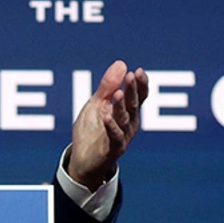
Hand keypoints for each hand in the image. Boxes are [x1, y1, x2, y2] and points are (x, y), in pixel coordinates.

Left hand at [66, 60, 147, 188]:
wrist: (83, 160)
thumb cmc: (92, 130)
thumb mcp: (97, 104)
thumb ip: (108, 86)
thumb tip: (121, 63)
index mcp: (128, 111)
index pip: (138, 96)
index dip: (140, 84)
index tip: (139, 71)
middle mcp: (129, 124)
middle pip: (133, 105)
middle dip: (132, 90)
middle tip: (132, 76)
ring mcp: (123, 136)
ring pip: (124, 119)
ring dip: (121, 106)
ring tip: (119, 93)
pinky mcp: (112, 149)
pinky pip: (114, 137)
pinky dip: (111, 126)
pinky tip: (107, 115)